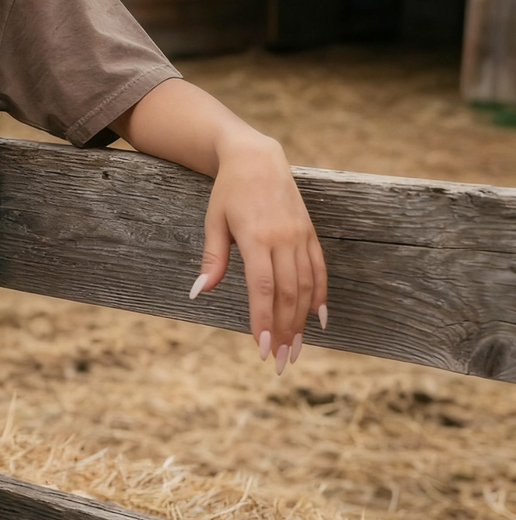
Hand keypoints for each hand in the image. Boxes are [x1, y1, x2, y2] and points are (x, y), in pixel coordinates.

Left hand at [189, 132, 326, 373]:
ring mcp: (301, 237)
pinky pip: (320, 269)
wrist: (258, 158)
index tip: (262, 347)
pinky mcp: (311, 234)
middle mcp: (284, 239)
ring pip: (307, 286)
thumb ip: (212, 259)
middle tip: (281, 361)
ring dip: (302, 321)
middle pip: (288, 294)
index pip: (262, 288)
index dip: (263, 319)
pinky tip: (319, 320)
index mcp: (257, 238)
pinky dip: (321, 296)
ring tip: (296, 349)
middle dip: (285, 330)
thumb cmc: (228, 192)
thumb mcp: (214, 222)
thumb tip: (198, 293)